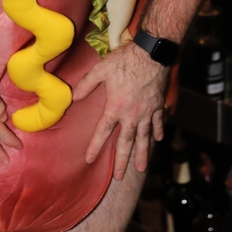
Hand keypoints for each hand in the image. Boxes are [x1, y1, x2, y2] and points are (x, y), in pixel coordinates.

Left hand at [73, 41, 169, 178]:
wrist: (151, 54)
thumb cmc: (124, 60)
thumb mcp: (101, 69)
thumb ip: (86, 84)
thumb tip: (72, 97)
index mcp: (116, 106)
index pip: (103, 131)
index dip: (95, 146)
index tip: (89, 159)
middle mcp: (132, 114)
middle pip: (126, 142)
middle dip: (122, 160)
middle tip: (120, 177)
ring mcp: (147, 111)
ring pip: (144, 137)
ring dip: (142, 154)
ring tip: (141, 169)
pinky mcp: (159, 105)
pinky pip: (159, 122)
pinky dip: (158, 132)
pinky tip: (158, 140)